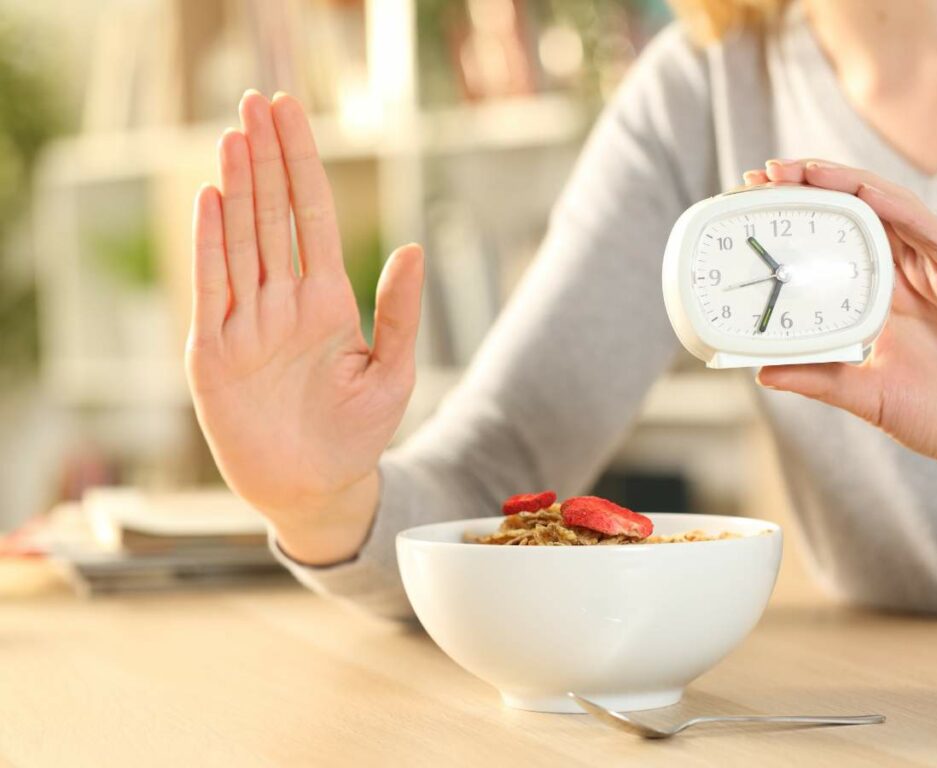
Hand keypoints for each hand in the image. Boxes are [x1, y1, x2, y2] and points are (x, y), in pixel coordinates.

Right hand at [186, 91, 423, 562]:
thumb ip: (399, 312)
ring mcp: (246, 324)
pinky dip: (211, 245)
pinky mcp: (214, 353)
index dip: (303, 165)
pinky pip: (212, 288)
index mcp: (327, 302)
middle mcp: (283, 303)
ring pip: (241, 241)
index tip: (293, 115)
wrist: (317, 488)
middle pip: (272, 216)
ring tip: (234, 135)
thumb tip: (412, 247)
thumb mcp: (391, 372)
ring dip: (237, 187)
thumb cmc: (356, 434)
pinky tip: (212, 199)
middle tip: (256, 100)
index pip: (314, 217)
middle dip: (266, 158)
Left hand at [743, 160, 936, 498]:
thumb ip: (816, 378)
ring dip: (847, 184)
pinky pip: (932, 233)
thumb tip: (762, 372)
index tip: (756, 198)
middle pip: (859, 212)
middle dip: (814, 185)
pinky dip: (897, 208)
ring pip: (892, 209)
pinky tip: (864, 192)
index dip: (803, 215)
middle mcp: (911, 274)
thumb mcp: (861, 394)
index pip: (839, 238)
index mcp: (884, 295)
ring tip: (802, 170)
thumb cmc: (936, 414)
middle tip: (765, 173)